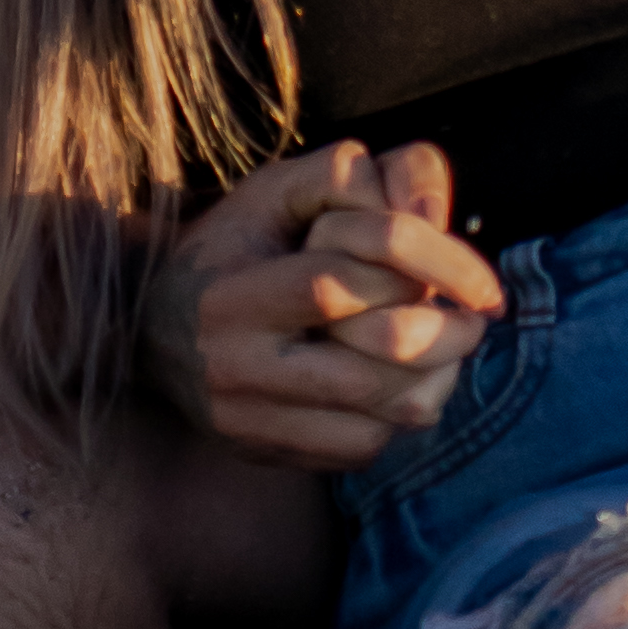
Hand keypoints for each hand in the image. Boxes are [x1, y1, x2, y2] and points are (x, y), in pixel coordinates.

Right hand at [142, 138, 503, 466]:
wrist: (148, 327)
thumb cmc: (234, 244)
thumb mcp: (277, 189)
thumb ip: (352, 177)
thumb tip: (430, 216)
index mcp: (232, 293)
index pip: (339, 284)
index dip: (424, 273)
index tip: (479, 281)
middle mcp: (234, 367)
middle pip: (370, 365)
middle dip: (445, 337)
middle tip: (473, 316)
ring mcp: (247, 420)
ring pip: (377, 418)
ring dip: (436, 381)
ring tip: (447, 348)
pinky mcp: (262, 452)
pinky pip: (359, 449)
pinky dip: (397, 416)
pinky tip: (400, 380)